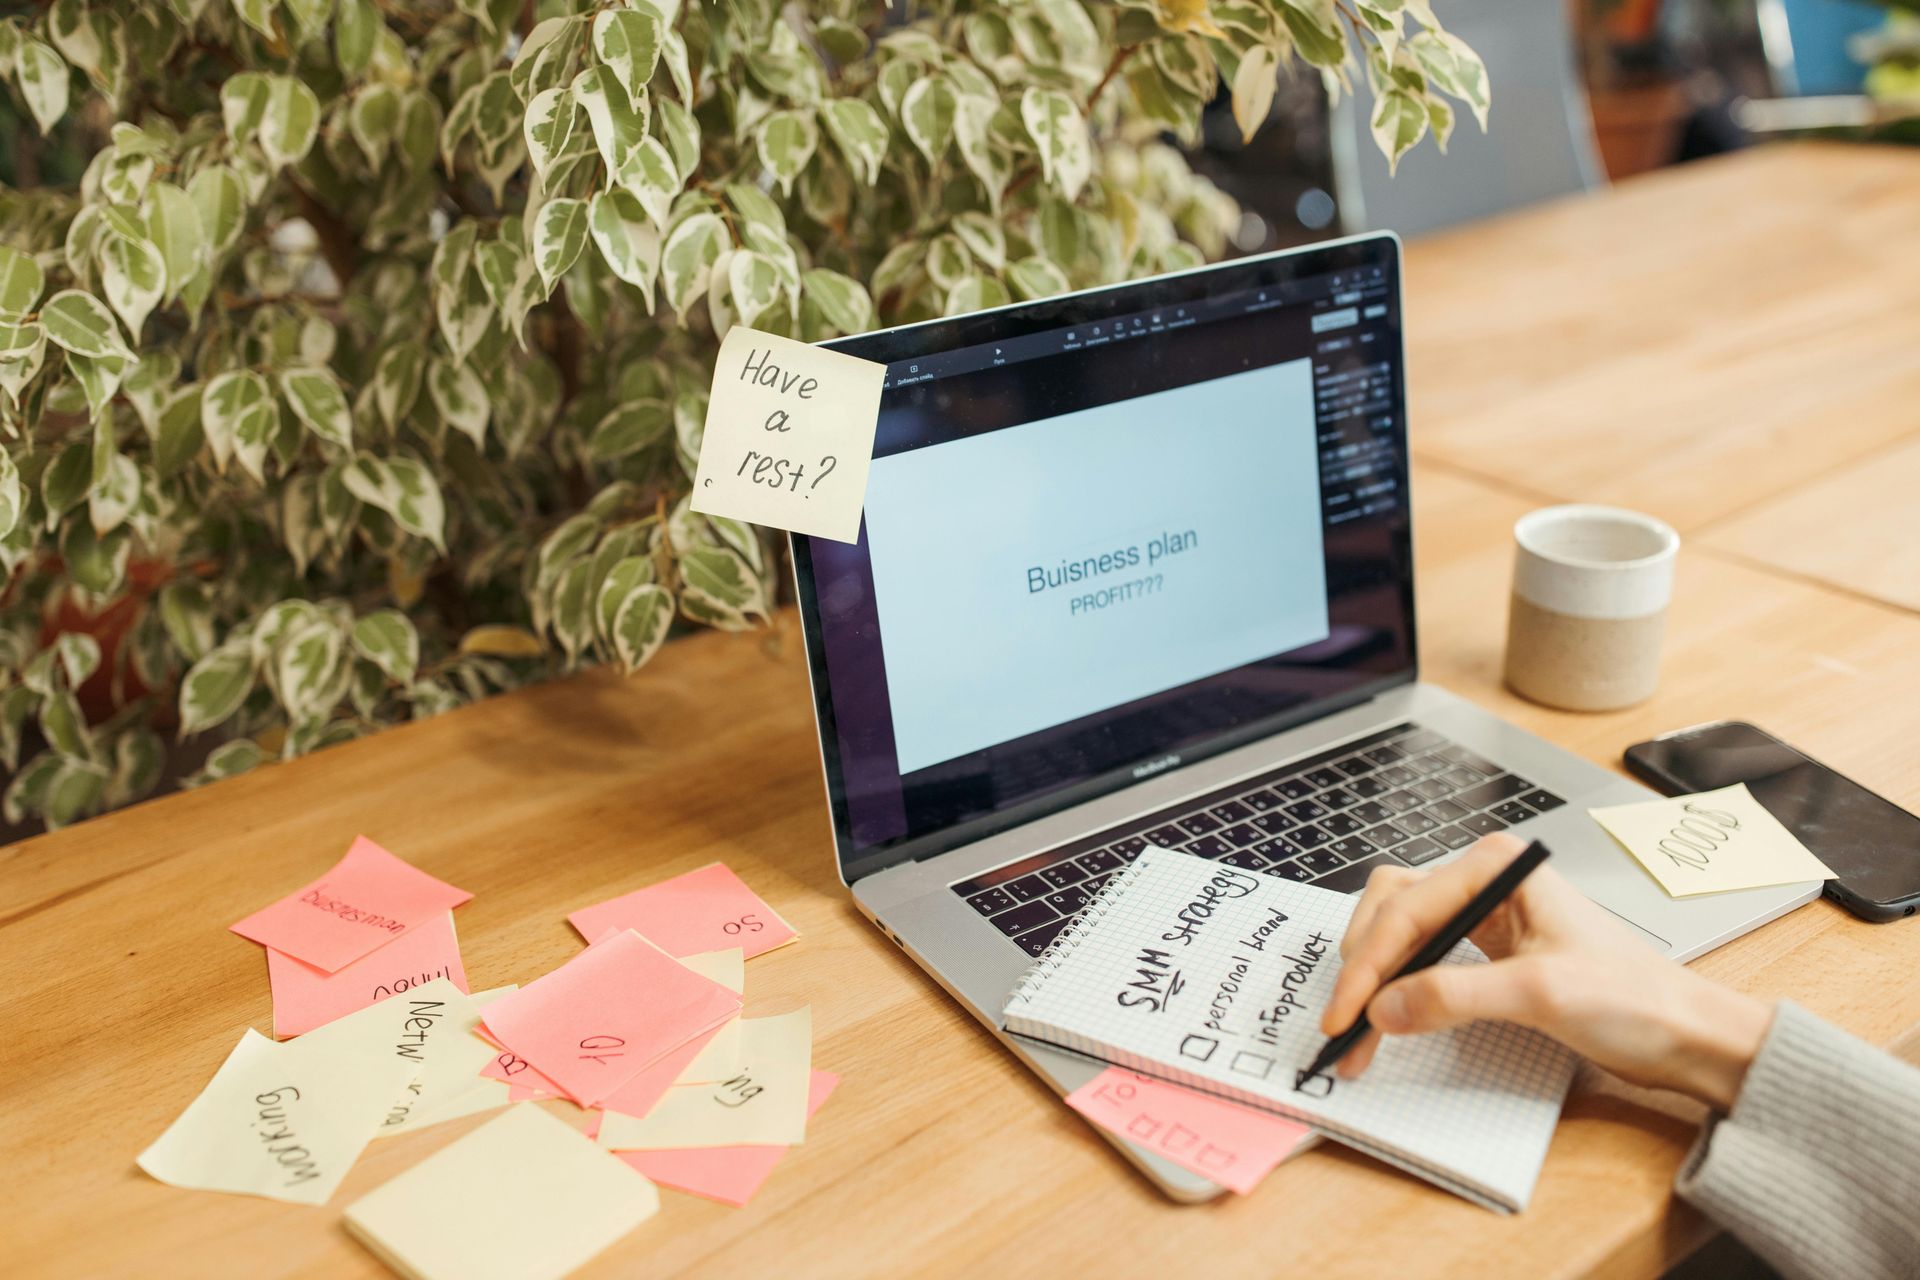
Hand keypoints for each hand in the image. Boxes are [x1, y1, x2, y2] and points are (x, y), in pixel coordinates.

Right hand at [1320, 834, 1772, 1110]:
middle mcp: (1485, 881)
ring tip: (1361, 1031)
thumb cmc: (1636, 998)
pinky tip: (1388, 1019)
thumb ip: (1454, 996)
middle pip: (1390, 911)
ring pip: (1398, 932)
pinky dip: (1396, 989)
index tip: (1346, 1013)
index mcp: (1497, 867)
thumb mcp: (1541, 994)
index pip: (1406, 909)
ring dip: (1373, 979)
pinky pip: (1420, 959)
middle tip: (1345, 1024)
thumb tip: (1384, 1008)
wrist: (1686, 1034)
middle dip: (1363, 968)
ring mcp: (1483, 914)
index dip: (1367, 965)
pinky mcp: (1486, 951)